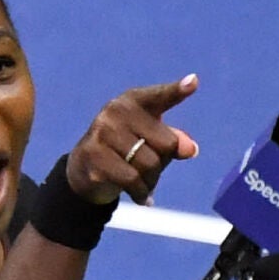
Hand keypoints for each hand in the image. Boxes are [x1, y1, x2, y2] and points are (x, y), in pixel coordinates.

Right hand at [67, 74, 199, 205]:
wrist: (85, 169)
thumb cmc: (127, 150)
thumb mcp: (152, 141)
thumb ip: (174, 140)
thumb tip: (190, 149)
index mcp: (134, 101)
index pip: (160, 96)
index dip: (177, 90)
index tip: (193, 82)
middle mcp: (116, 111)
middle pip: (166, 144)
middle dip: (164, 164)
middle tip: (151, 169)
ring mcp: (103, 132)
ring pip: (149, 165)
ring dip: (151, 181)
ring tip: (142, 182)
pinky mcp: (94, 156)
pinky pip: (133, 181)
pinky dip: (142, 193)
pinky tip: (141, 197)